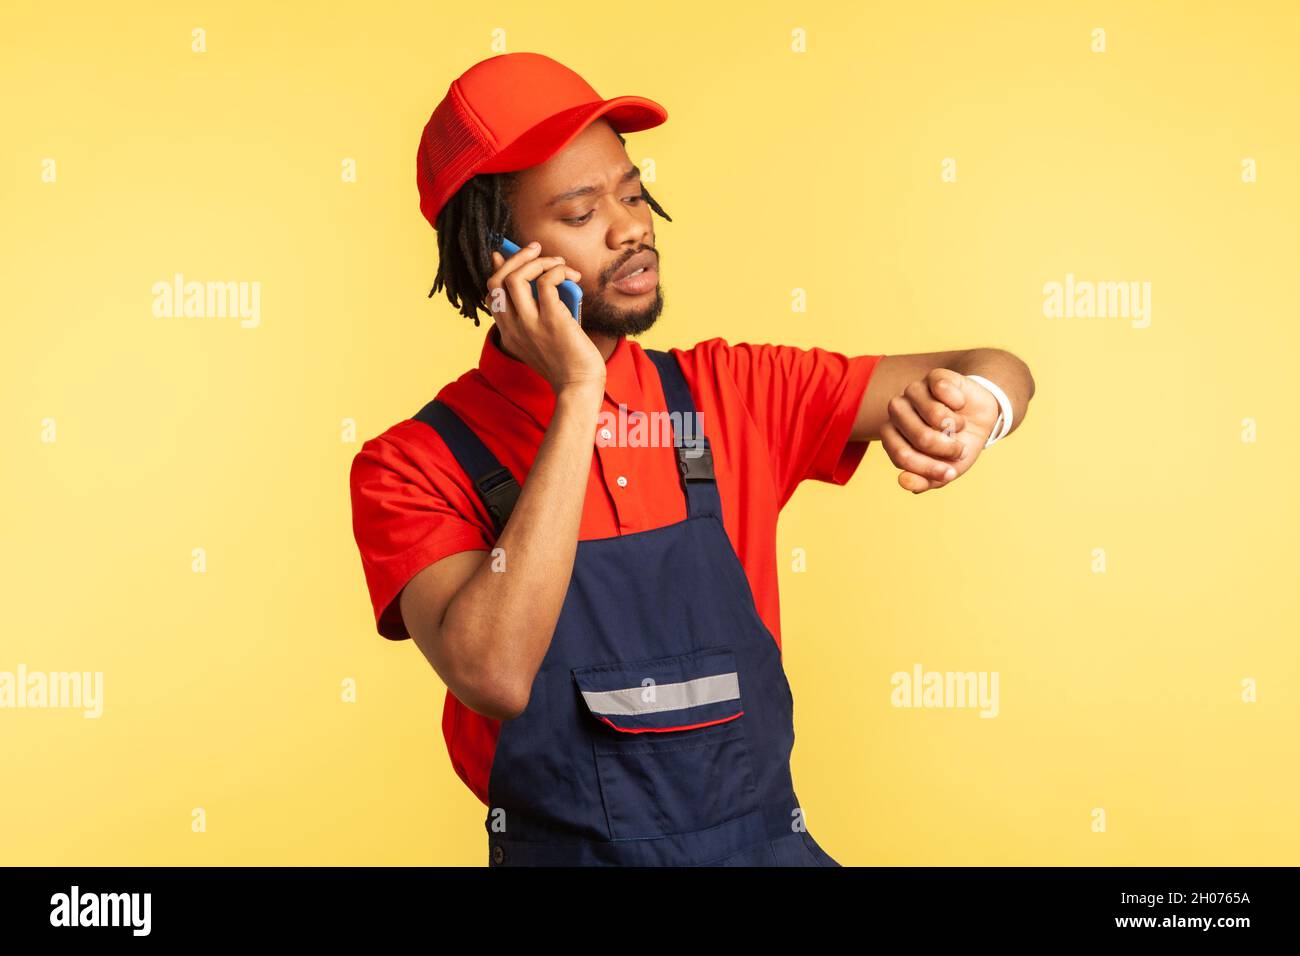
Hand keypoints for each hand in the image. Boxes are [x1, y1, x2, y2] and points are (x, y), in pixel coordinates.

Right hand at [483, 240, 604, 394]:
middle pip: (497, 281)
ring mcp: (530, 325)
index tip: (506, 253)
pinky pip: (546, 283)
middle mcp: (513, 327)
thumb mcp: (541, 339)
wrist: (579, 386)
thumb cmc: (566, 362)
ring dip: (538, 261)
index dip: (497, 269)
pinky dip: (557, 271)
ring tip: (558, 262)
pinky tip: (571, 276)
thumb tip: (543, 281)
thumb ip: (535, 315)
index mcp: (508, 333)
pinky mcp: (551, 321)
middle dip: (516, 257)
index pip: (491, 294)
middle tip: (536, 249)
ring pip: (517, 278)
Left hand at [880, 368, 1000, 492]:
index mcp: (892, 436)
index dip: (928, 467)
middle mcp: (897, 411)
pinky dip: (959, 402)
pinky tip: (959, 404)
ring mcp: (914, 391)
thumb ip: (923, 481)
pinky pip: (943, 390)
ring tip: (957, 425)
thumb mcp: (945, 470)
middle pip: (919, 436)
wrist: (981, 420)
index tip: (950, 473)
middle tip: (959, 449)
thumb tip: (903, 481)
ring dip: (955, 425)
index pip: (901, 455)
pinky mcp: (933, 376)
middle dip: (946, 448)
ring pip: (935, 413)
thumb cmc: (957, 446)